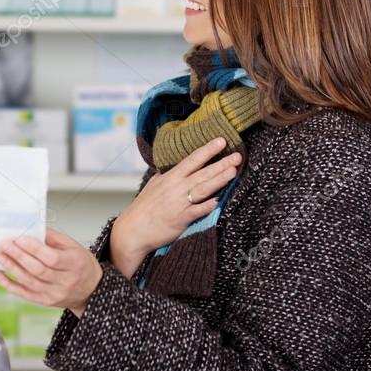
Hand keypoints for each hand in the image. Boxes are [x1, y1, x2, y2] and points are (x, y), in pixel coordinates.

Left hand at [0, 228, 102, 317]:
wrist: (91, 290)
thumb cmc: (82, 265)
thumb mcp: (74, 246)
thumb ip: (53, 237)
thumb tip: (33, 228)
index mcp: (74, 264)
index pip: (51, 258)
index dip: (34, 249)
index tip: (19, 238)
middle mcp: (65, 281)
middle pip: (37, 270)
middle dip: (18, 256)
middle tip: (4, 244)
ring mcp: (54, 293)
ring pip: (28, 281)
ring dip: (11, 267)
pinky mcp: (44, 301)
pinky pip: (23, 293)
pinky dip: (9, 284)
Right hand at [110, 137, 240, 277]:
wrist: (132, 230)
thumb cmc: (143, 208)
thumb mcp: (153, 185)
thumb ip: (165, 176)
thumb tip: (171, 167)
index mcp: (170, 177)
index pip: (192, 160)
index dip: (207, 150)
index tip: (221, 141)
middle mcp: (176, 188)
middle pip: (203, 172)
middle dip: (221, 163)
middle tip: (238, 155)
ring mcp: (179, 203)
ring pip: (203, 189)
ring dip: (219, 180)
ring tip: (233, 171)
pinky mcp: (180, 219)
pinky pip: (196, 211)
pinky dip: (207, 206)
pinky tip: (218, 201)